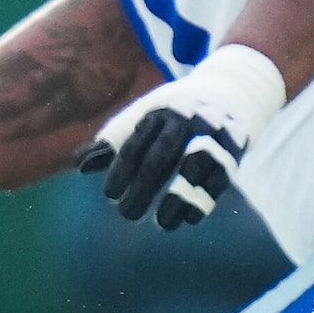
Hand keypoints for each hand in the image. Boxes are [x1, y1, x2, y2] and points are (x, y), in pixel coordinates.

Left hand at [77, 43, 285, 228]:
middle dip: (144, 188)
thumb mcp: (144, 117)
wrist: (234, 89)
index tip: (111, 194)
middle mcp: (187, 121)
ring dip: (177, 197)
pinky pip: (220, 178)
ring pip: (193, 167)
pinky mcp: (235, 151)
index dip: (121, 170)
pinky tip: (188, 219)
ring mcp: (213, 135)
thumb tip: (78, 163)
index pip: (136, 144)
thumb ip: (114, 141)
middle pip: (161, 157)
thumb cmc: (175, 112)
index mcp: (159, 113)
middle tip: (127, 214)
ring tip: (162, 223)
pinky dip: (205, 199)